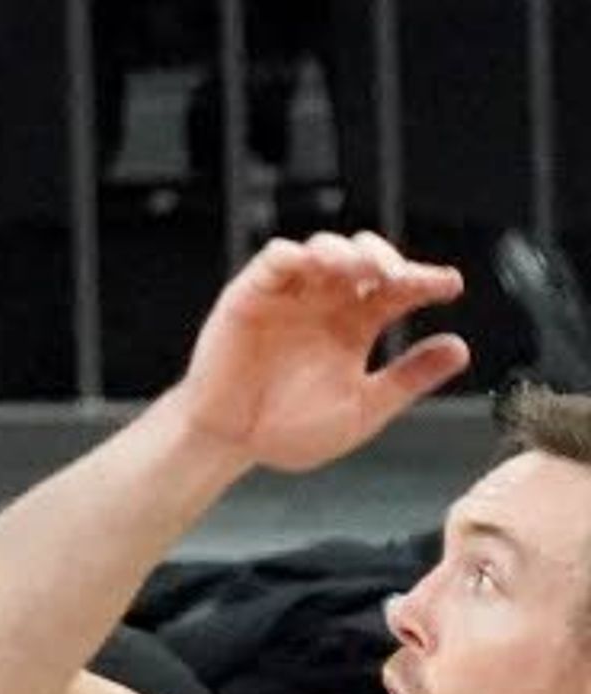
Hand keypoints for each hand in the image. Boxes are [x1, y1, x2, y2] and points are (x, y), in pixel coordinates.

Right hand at [163, 232, 469, 474]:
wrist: (233, 442)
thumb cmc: (289, 429)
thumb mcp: (364, 409)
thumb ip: (408, 379)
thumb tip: (460, 348)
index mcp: (354, 328)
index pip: (395, 292)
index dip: (425, 281)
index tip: (450, 286)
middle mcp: (324, 306)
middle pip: (361, 259)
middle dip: (384, 258)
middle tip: (400, 276)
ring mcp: (287, 298)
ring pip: (320, 250)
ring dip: (343, 252)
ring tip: (361, 269)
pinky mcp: (249, 297)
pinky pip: (271, 262)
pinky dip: (292, 256)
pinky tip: (311, 265)